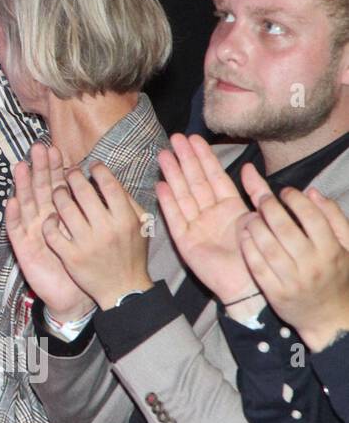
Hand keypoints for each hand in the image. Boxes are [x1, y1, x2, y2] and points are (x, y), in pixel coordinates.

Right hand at [4, 143, 91, 321]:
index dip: (56, 168)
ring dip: (22, 186)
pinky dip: (13, 216)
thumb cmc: (85, 264)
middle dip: (39, 169)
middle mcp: (44, 218)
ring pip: (26, 204)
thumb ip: (90, 212)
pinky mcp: (23, 248)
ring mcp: (32, 232)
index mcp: (61, 213)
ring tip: (21, 167)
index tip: (58, 150)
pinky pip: (16, 230)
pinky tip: (12, 202)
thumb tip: (98, 185)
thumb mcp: (90, 234)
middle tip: (38, 148)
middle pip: (40, 189)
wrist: (73, 295)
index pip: (57, 185)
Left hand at [42, 163, 152, 310]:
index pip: (109, 185)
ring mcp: (87, 244)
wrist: (123, 289)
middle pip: (83, 192)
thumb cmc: (132, 253)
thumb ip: (127, 200)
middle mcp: (107, 229)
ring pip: (64, 208)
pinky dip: (49, 221)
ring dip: (58, 194)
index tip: (92, 165)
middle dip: (73, 176)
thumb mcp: (140, 225)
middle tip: (69, 171)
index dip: (98, 170)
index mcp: (126, 219)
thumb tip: (108, 177)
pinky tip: (51, 216)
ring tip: (57, 190)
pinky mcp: (71, 257)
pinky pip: (52, 232)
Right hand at [156, 133, 256, 304]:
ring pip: (183, 194)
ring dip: (173, 174)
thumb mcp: (261, 216)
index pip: (214, 176)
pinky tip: (161, 185)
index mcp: (230, 207)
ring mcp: (196, 226)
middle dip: (185, 159)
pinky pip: (175, 218)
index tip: (194, 139)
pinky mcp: (185, 241)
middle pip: (195, 181)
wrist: (249, 284)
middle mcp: (211, 214)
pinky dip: (168, 202)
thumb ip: (255, 191)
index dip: (204, 157)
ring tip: (164, 155)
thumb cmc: (259, 252)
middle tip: (175, 138)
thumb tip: (247, 167)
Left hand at [238, 175, 348, 351]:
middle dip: (270, 208)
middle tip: (263, 199)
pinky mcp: (275, 293)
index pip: (312, 218)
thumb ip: (333, 217)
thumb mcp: (347, 246)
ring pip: (268, 247)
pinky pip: (257, 266)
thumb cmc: (338, 275)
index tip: (285, 191)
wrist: (330, 318)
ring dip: (255, 226)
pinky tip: (244, 236)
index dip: (296, 200)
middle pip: (285, 229)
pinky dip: (248, 248)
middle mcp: (312, 265)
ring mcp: (293, 281)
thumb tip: (312, 192)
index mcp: (332, 251)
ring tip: (252, 216)